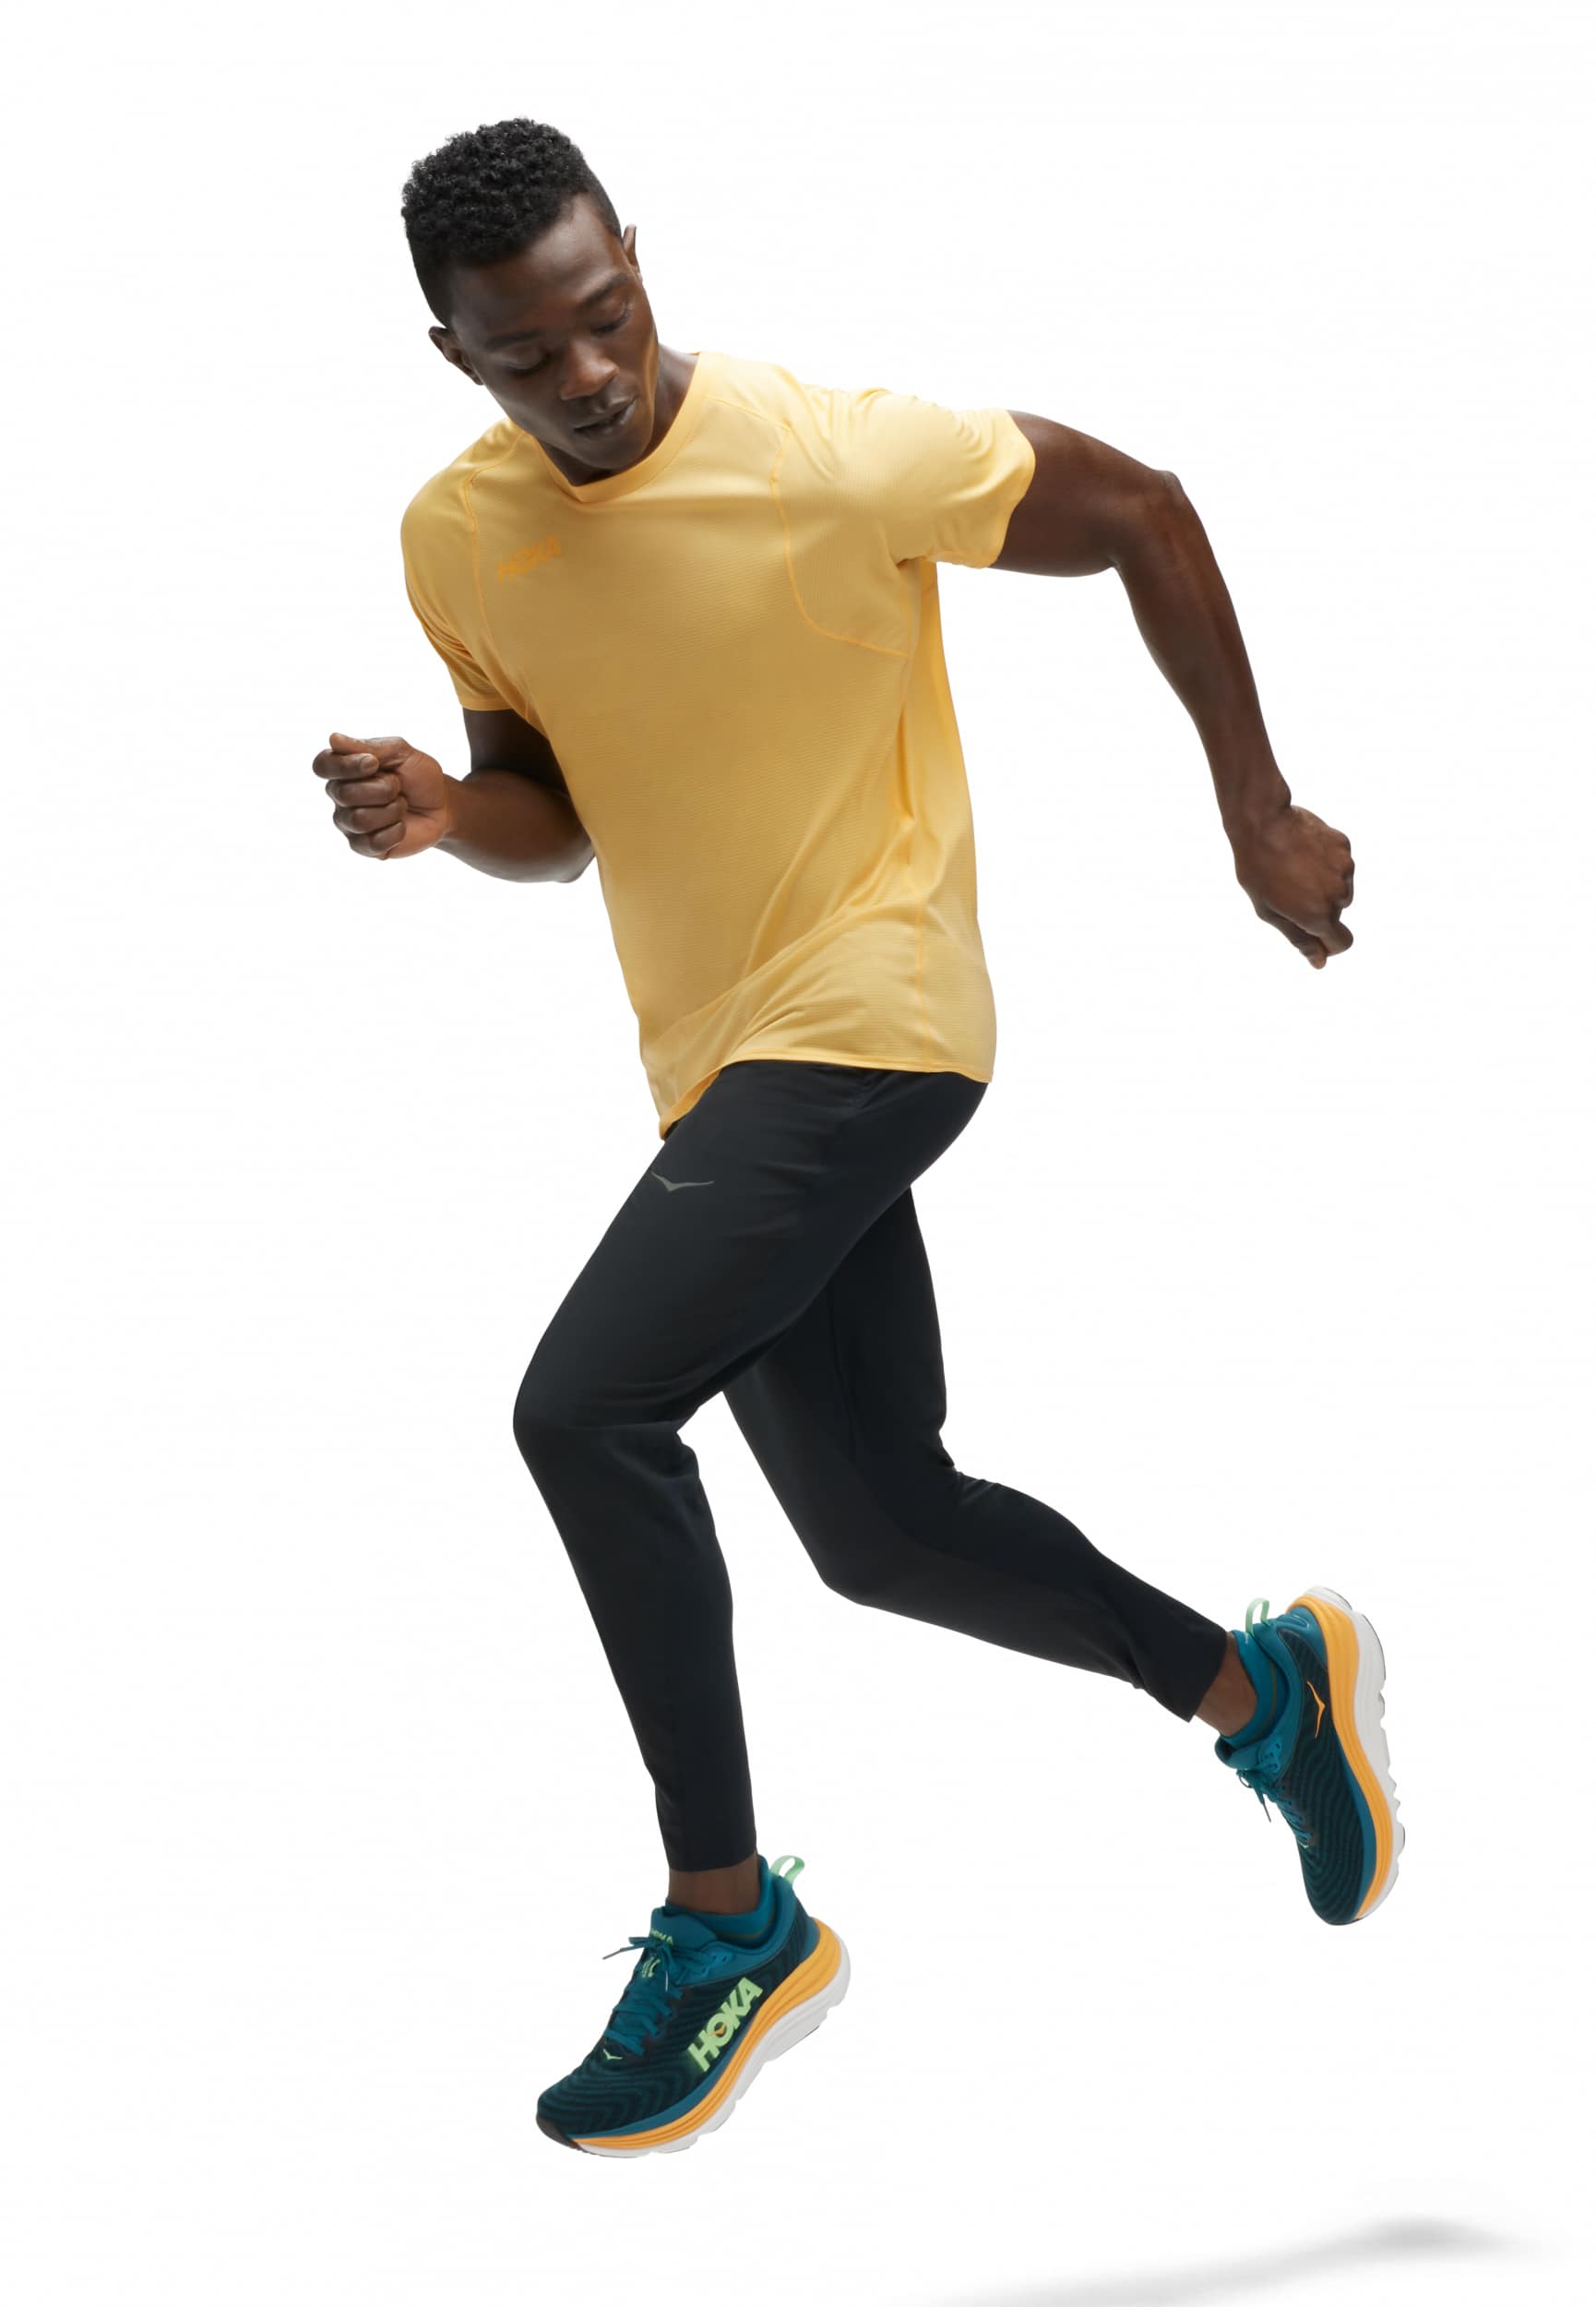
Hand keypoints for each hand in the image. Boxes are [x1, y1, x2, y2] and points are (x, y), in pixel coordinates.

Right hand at [312, 731, 454, 860]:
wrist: (441, 805)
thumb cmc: (417, 775)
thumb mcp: (400, 752)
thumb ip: (368, 747)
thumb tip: (333, 739)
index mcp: (343, 769)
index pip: (322, 765)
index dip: (346, 766)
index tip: (373, 764)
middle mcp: (339, 796)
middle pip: (344, 794)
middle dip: (382, 788)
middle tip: (398, 786)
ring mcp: (349, 824)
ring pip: (359, 819)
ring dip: (391, 810)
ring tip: (401, 805)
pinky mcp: (364, 847)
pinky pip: (372, 843)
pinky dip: (395, 832)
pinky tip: (401, 825)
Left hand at [1229, 796, 1354, 967]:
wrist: (1263, 823)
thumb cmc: (1258, 870)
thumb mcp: (1269, 912)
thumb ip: (1299, 939)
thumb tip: (1320, 962)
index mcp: (1318, 916)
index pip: (1342, 943)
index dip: (1328, 944)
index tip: (1313, 935)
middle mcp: (1338, 894)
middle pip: (1338, 914)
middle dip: (1319, 910)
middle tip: (1290, 890)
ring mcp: (1344, 869)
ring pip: (1341, 889)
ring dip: (1324, 886)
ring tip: (1296, 870)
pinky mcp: (1344, 847)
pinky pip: (1341, 865)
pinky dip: (1327, 864)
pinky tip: (1304, 853)